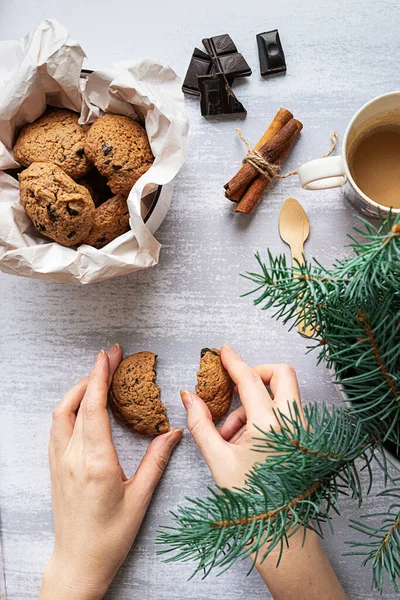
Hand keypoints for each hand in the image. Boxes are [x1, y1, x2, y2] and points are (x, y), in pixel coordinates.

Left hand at [40, 345, 182, 599]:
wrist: (78, 562)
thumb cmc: (110, 536)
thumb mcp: (140, 498)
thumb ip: (156, 461)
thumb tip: (175, 432)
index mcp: (96, 463)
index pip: (93, 407)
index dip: (100, 377)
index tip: (108, 356)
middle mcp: (72, 457)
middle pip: (75, 403)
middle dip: (91, 374)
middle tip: (110, 356)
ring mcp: (59, 461)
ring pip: (61, 412)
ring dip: (78, 388)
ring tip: (98, 376)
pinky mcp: (55, 467)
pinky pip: (58, 426)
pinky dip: (70, 406)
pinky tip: (84, 405)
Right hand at [181, 345, 346, 599]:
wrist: (280, 527)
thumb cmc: (249, 498)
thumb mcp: (218, 460)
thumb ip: (200, 423)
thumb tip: (187, 395)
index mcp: (270, 426)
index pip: (250, 380)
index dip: (234, 361)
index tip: (223, 350)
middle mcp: (293, 422)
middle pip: (281, 373)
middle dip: (257, 373)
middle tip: (236, 386)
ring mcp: (305, 429)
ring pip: (283, 392)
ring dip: (256, 401)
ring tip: (232, 435)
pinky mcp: (308, 437)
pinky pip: (287, 410)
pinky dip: (266, 414)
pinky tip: (248, 441)